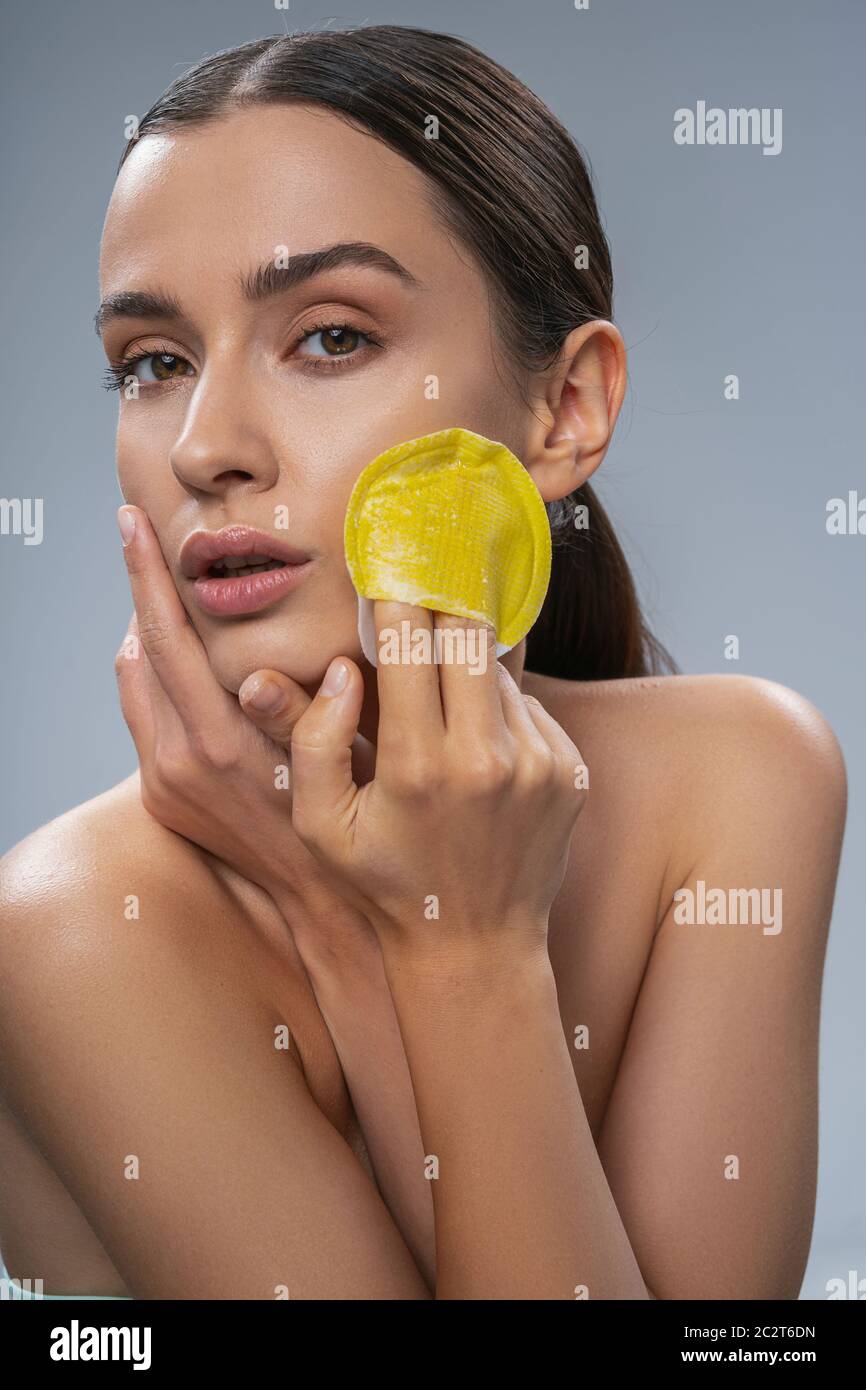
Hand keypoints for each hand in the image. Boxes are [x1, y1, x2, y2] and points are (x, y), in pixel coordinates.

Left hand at [114, 505, 378, 970]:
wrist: (317, 898)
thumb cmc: (340, 815)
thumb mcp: (332, 752)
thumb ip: (304, 702)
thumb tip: (291, 655)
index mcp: (216, 744)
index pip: (166, 638)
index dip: (147, 576)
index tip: (131, 523)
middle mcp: (176, 762)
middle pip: (138, 651)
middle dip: (140, 590)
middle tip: (141, 536)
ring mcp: (161, 781)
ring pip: (134, 681)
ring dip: (149, 635)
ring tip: (174, 597)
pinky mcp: (157, 796)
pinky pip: (142, 714)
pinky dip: (155, 676)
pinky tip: (185, 661)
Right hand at [286, 601, 586, 964]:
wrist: (476, 944)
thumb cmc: (387, 884)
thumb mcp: (322, 828)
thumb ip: (314, 742)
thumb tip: (345, 670)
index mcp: (417, 767)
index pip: (408, 643)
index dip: (395, 595)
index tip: (387, 562)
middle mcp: (485, 759)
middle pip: (468, 633)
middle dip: (442, 603)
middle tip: (424, 581)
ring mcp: (537, 763)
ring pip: (501, 667)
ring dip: (469, 661)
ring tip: (442, 697)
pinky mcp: (569, 770)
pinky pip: (529, 706)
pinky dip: (500, 707)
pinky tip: (477, 746)